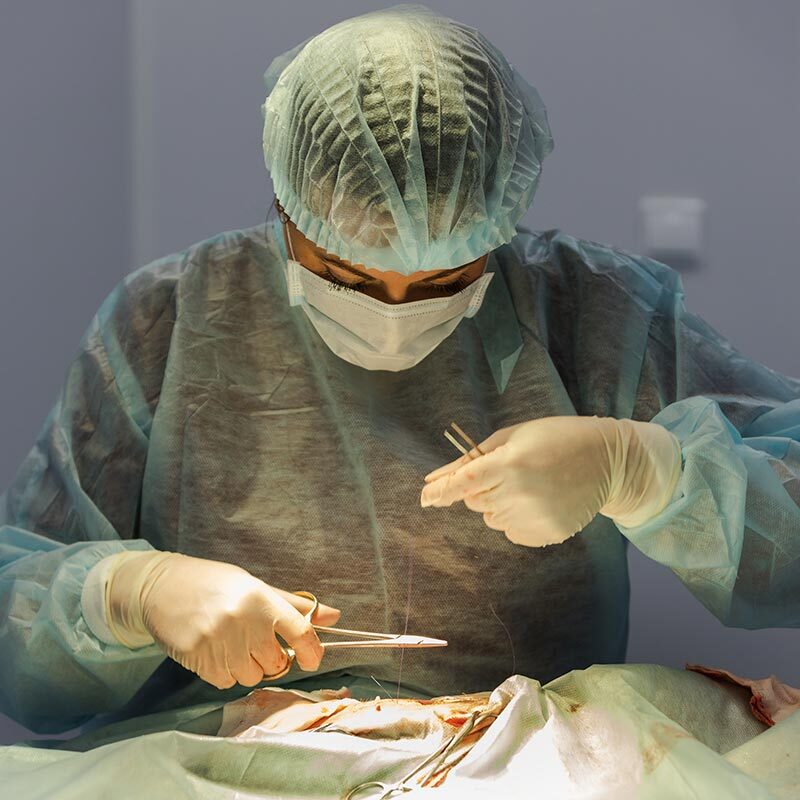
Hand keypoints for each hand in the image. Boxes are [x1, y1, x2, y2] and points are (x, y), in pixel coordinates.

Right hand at [105, 551, 340, 688]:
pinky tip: (216, 652)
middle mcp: (243, 621)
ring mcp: (220, 641)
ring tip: (233, 645)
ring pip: (252, 676)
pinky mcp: (199, 658)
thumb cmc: (215, 584)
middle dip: (273, 658)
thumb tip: (334, 616)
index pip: (300, 631)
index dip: (312, 651)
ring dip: (248, 667)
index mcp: (261, 598)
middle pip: (276, 662)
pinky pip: (227, 682)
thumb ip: (294, 605)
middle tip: (258, 642)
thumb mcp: (255, 586)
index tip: (312, 658)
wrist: (162, 588)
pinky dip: (226, 673)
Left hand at [420, 416, 680, 546]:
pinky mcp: (547, 534)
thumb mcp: (512, 437)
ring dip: (497, 503)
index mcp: (512, 463)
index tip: (423, 498)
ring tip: (529, 484)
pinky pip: (511, 531)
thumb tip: (431, 479)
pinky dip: (515, 517)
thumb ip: (470, 460)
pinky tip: (539, 499)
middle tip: (508, 470)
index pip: (464, 483)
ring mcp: (535, 517)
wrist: (608, 461)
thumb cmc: (554, 438)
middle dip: (479, 488)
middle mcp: (521, 493)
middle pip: (474, 502)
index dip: (440, 492)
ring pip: (490, 518)